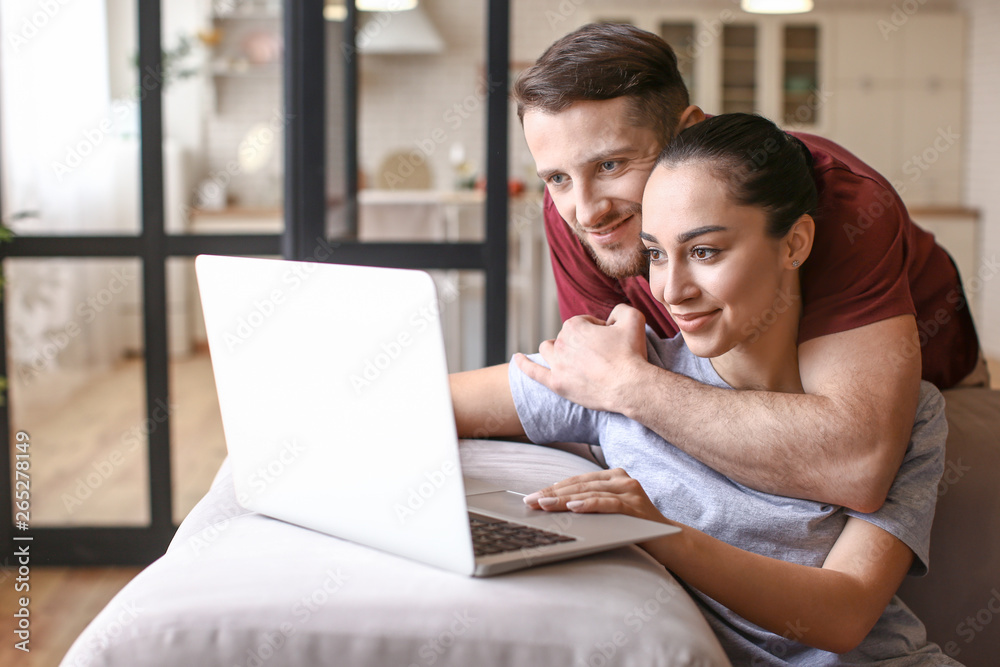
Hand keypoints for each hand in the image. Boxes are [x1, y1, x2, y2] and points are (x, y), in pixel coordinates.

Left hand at [513, 303, 648, 413]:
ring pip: (548, 350)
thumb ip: (620, 309)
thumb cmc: (632, 354)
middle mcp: (561, 343)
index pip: (582, 322)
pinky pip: (533, 372)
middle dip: (580, 342)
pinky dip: (523, 364)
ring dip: (555, 349)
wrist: (630, 387)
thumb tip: (612, 315)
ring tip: (568, 356)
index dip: (597, 330)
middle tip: (601, 355)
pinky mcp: (556, 384)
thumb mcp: (633, 319)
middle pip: (566, 337)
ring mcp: (556, 365)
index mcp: (574, 326)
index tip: (609, 340)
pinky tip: (517, 358)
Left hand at [522, 468, 667, 524]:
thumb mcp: (608, 515)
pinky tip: (572, 507)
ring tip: (544, 504)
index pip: (577, 481)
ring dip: (563, 499)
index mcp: (613, 477)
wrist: (670, 543)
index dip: (553, 488)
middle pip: (580, 485)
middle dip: (552, 494)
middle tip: (530, 501)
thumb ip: (588, 507)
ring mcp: (630, 491)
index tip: (531, 497)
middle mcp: (622, 479)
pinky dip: (589, 504)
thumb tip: (552, 510)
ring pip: (590, 492)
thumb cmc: (634, 530)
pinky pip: (608, 503)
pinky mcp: (636, 506)